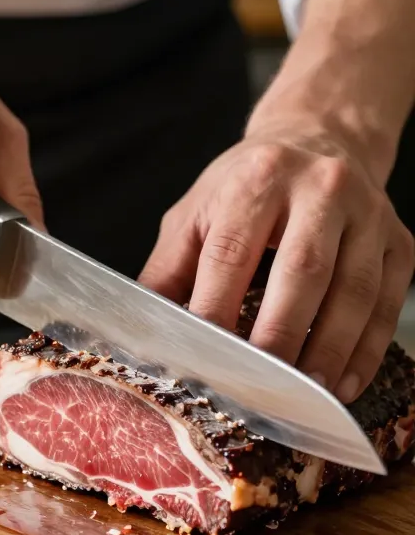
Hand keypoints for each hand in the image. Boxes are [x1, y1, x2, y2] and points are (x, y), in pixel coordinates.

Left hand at [140, 129, 412, 401]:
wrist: (321, 139)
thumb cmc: (249, 187)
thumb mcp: (198, 211)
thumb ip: (170, 269)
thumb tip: (144, 333)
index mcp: (257, 178)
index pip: (233, 250)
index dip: (218, 307)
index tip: (206, 358)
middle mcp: (319, 187)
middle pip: (302, 269)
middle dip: (280, 334)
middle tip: (262, 386)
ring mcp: (368, 213)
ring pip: (354, 289)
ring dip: (330, 349)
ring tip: (307, 394)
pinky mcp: (399, 241)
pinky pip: (388, 302)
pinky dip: (366, 349)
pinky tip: (345, 383)